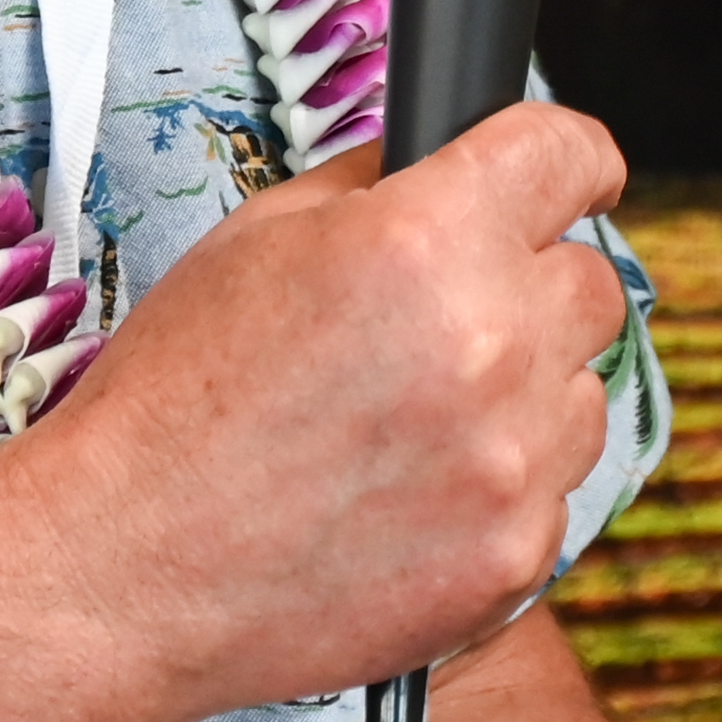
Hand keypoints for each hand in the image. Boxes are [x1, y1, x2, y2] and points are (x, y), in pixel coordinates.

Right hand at [42, 99, 627, 717]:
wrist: (132, 566)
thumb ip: (373, 188)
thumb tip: (443, 163)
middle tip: (440, 317)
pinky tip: (406, 491)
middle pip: (590, 281)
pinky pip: (553, 489)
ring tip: (408, 419)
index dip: (573, 155)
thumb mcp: (253, 238)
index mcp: (421, 241)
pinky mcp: (517, 557)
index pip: (566, 154)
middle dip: (527, 283)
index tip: (574, 170)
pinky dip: (500, 482)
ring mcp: (513, 462)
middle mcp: (489, 344)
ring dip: (522, 388)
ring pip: (581, 390)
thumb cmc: (173, 398)